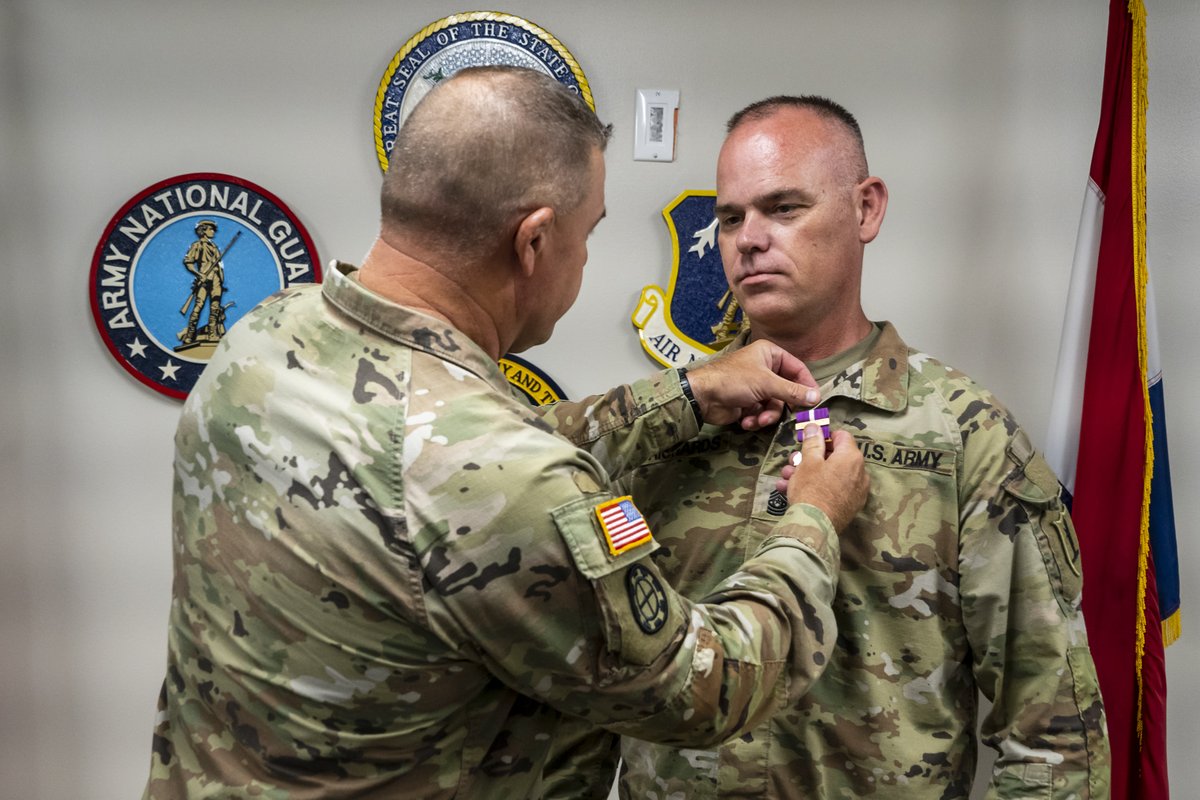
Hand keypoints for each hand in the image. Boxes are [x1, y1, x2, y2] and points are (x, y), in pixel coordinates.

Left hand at [684, 340, 820, 428]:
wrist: (702, 396)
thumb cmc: (733, 380)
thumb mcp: (766, 383)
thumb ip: (792, 391)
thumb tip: (816, 397)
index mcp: (770, 354)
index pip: (798, 369)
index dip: (807, 385)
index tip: (815, 402)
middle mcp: (764, 368)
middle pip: (787, 390)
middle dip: (783, 405)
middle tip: (793, 417)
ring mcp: (756, 386)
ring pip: (775, 405)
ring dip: (767, 415)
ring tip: (758, 419)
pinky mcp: (748, 402)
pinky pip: (762, 412)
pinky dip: (756, 418)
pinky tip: (746, 421)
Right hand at [776, 426, 867, 530]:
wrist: (814, 526)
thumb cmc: (811, 489)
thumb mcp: (808, 462)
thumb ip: (813, 442)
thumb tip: (815, 426)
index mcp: (851, 457)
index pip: (841, 436)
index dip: (823, 436)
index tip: (808, 442)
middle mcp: (860, 473)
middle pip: (834, 457)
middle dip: (810, 458)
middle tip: (792, 463)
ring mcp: (856, 491)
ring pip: (829, 475)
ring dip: (806, 474)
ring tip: (786, 479)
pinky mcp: (850, 506)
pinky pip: (832, 490)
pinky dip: (815, 488)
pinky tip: (792, 492)